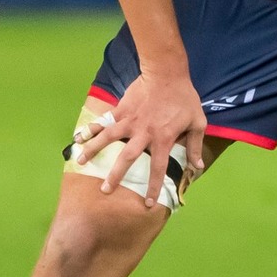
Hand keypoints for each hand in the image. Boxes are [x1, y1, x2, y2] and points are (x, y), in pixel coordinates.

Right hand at [71, 67, 206, 207]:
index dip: (153, 187)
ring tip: (80, 162)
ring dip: (94, 150)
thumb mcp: (197, 122)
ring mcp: (129, 120)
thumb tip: (198, 167)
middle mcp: (143, 133)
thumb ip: (195, 145)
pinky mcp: (121, 109)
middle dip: (116, 175)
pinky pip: (104, 120)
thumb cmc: (184, 98)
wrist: (167, 72)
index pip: (158, 168)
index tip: (147, 203)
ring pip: (108, 138)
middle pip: (127, 158)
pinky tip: (79, 136)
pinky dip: (91, 128)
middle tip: (105, 190)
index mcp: (163, 139)